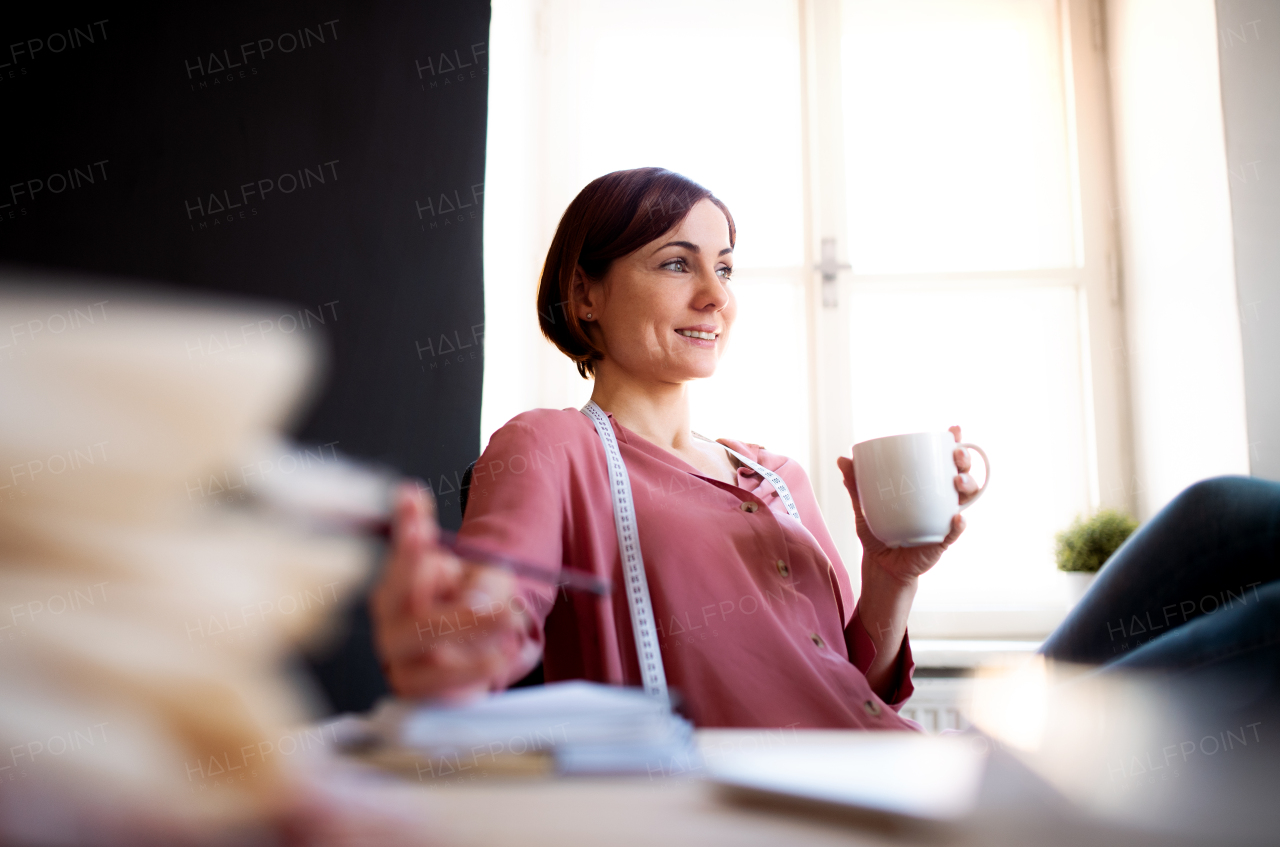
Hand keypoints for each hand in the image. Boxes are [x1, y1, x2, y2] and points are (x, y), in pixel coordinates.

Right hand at [370, 483, 536, 700]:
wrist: (479, 655)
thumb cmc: (473, 611)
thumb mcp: (488, 584)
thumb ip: (486, 584)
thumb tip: (476, 601)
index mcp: (400, 584)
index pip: (401, 555)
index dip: (406, 528)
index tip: (413, 498)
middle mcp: (392, 620)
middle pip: (408, 608)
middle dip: (456, 605)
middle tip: (501, 605)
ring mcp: (401, 658)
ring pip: (429, 651)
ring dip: (475, 638)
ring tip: (511, 624)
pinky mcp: (416, 691)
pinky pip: (443, 687)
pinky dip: (479, 670)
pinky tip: (508, 656)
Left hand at [837, 426, 977, 583]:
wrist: (880, 565)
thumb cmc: (876, 532)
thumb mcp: (863, 505)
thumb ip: (855, 484)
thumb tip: (842, 459)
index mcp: (926, 486)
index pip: (944, 460)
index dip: (955, 443)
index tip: (954, 430)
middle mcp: (940, 500)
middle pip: (962, 474)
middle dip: (964, 460)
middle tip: (956, 453)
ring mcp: (944, 520)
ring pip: (965, 499)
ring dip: (967, 486)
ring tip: (956, 481)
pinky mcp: (942, 541)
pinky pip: (954, 532)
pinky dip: (958, 525)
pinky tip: (956, 518)